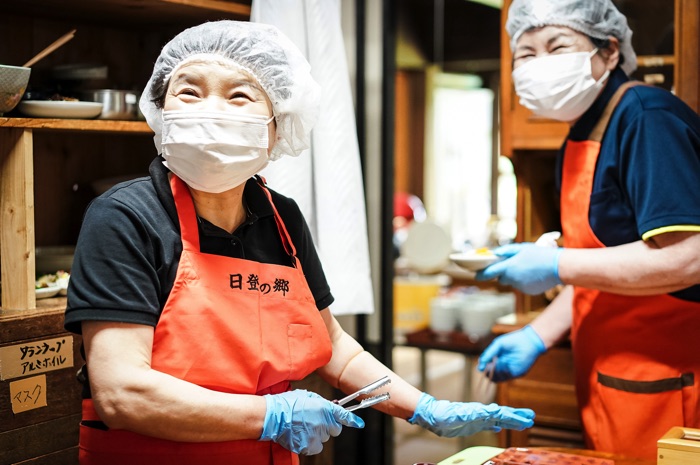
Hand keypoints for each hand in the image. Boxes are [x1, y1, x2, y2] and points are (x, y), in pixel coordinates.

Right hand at [259, 390, 364, 454]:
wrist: (272, 416)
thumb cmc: (288, 404)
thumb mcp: (308, 396)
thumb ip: (322, 402)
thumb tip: (331, 406)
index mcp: (324, 407)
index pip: (343, 415)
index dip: (353, 420)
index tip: (360, 424)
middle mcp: (323, 421)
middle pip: (336, 430)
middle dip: (329, 426)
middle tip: (316, 422)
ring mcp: (316, 435)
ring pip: (325, 439)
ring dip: (318, 435)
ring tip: (303, 428)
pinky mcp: (308, 446)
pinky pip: (316, 447)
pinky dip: (310, 444)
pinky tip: (301, 436)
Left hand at [407, 392, 534, 436]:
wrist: (433, 416)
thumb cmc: (445, 414)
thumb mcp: (461, 414)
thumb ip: (477, 413)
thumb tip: (495, 410)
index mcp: (480, 411)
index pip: (502, 414)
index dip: (515, 416)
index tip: (527, 418)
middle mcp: (481, 413)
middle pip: (503, 415)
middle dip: (517, 417)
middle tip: (531, 418)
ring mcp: (478, 418)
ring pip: (498, 420)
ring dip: (510, 422)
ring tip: (523, 423)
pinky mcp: (473, 424)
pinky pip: (489, 425)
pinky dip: (497, 425)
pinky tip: (501, 427)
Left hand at [475, 243, 562, 294]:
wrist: (558, 267)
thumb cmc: (540, 255)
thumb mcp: (522, 248)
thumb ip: (506, 251)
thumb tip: (495, 253)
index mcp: (509, 267)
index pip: (489, 273)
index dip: (481, 274)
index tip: (476, 275)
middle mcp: (513, 279)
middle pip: (502, 278)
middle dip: (503, 273)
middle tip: (511, 265)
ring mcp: (521, 286)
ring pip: (513, 282)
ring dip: (515, 276)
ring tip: (528, 267)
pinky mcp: (528, 291)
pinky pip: (522, 286)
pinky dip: (524, 281)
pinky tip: (533, 274)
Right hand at [477, 325, 545, 381]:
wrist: (529, 341)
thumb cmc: (513, 340)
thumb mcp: (498, 345)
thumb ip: (489, 353)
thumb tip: (480, 365)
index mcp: (496, 359)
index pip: (487, 368)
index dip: (483, 368)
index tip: (481, 367)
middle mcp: (502, 366)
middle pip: (491, 375)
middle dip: (488, 372)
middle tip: (489, 366)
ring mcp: (509, 370)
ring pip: (498, 378)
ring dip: (495, 372)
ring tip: (496, 363)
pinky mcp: (517, 373)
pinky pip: (507, 377)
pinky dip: (503, 371)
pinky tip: (503, 363)